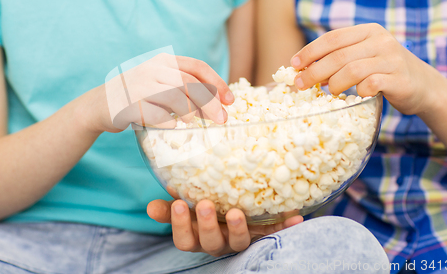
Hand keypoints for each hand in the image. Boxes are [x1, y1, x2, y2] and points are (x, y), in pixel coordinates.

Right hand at [88, 53, 234, 132]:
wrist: (99, 104)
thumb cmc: (138, 96)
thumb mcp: (160, 82)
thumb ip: (183, 86)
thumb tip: (217, 103)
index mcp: (164, 61)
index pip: (197, 67)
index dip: (217, 83)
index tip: (230, 101)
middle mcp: (152, 69)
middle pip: (188, 83)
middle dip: (209, 102)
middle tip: (221, 119)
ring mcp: (138, 86)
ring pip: (173, 96)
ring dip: (190, 111)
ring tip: (195, 123)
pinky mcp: (128, 105)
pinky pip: (154, 113)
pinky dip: (168, 122)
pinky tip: (174, 128)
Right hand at [147, 198, 302, 256]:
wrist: (230, 212)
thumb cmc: (203, 210)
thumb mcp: (185, 208)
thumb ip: (170, 209)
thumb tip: (150, 208)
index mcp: (197, 236)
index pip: (184, 239)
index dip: (179, 225)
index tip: (178, 204)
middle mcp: (218, 242)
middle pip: (211, 242)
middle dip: (208, 225)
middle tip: (206, 205)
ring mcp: (240, 239)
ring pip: (239, 243)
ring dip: (240, 229)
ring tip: (238, 213)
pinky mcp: (261, 234)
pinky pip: (273, 233)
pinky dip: (285, 226)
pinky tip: (296, 216)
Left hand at [291, 23, 442, 114]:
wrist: (423, 86)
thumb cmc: (384, 72)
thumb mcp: (363, 57)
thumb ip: (339, 58)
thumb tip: (303, 70)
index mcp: (368, 31)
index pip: (332, 38)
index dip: (310, 51)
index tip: (293, 64)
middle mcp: (381, 41)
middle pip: (338, 55)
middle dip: (314, 71)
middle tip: (300, 85)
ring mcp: (392, 60)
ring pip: (352, 70)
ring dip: (334, 84)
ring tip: (329, 92)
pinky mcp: (399, 80)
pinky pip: (370, 85)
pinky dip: (357, 91)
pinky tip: (355, 95)